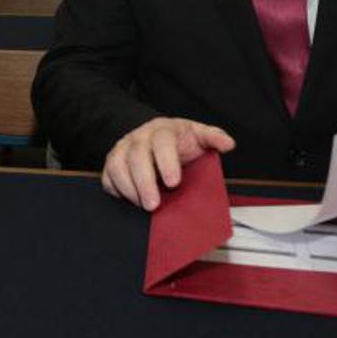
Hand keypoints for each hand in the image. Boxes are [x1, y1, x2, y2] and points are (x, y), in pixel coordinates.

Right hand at [101, 117, 234, 211]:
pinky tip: (130, 202)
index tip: (174, 182)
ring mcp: (122, 150)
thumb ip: (214, 138)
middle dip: (144, 183)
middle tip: (154, 205)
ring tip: (143, 207)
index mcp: (162, 130)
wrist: (154, 138)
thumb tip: (228, 144)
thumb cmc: (178, 141)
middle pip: (136, 157)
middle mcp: (139, 138)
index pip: (162, 142)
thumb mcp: (198, 135)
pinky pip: (108, 178)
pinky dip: (117, 191)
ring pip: (118, 167)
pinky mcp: (112, 165)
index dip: (167, 162)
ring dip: (129, 189)